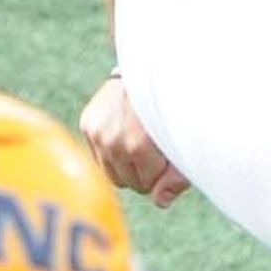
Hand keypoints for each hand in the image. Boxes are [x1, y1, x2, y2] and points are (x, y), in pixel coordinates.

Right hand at [81, 75, 189, 207]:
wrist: (151, 68)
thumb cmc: (174, 108)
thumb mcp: (183, 142)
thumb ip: (175, 177)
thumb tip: (160, 202)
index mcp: (137, 147)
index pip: (147, 187)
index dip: (162, 174)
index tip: (168, 153)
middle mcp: (111, 141)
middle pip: (127, 183)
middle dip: (144, 172)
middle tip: (156, 147)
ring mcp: (96, 132)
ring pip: (111, 174)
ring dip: (126, 164)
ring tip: (140, 140)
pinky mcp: (87, 123)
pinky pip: (99, 157)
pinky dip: (113, 151)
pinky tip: (125, 131)